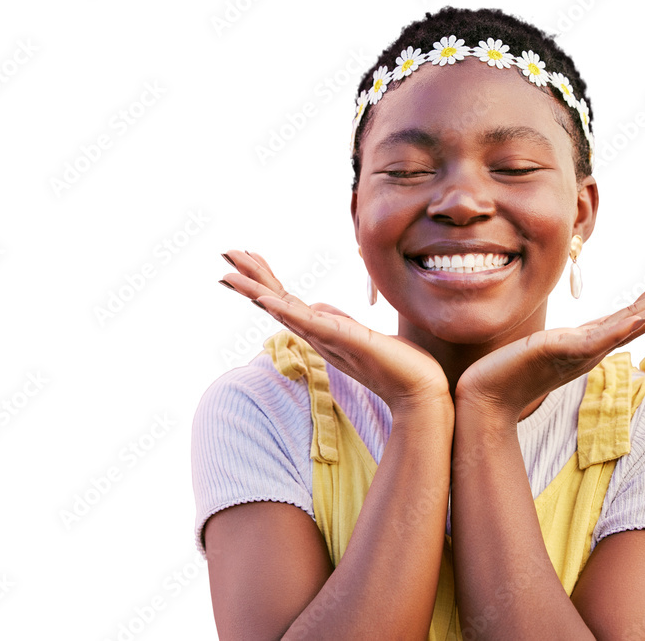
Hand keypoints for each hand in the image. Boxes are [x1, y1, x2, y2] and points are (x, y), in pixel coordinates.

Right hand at [220, 250, 452, 416]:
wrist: (419, 391)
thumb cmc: (396, 364)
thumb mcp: (361, 334)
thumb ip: (337, 321)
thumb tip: (318, 306)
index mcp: (322, 331)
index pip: (287, 300)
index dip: (265, 278)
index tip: (247, 256)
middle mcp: (318, 336)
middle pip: (276, 302)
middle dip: (251, 278)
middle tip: (226, 253)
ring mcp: (327, 340)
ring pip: (284, 311)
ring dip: (256, 291)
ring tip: (230, 274)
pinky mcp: (343, 342)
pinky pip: (307, 324)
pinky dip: (285, 311)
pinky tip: (266, 299)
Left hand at [455, 271, 644, 422]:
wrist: (484, 398)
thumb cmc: (507, 375)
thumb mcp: (539, 350)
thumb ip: (558, 343)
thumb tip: (565, 336)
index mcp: (588, 345)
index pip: (630, 317)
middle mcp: (590, 350)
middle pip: (639, 321)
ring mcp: (580, 354)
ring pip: (627, 328)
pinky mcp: (561, 355)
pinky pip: (597, 341)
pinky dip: (620, 329)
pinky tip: (640, 317)